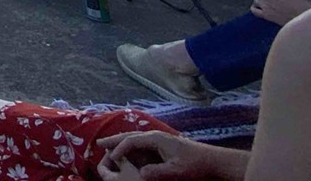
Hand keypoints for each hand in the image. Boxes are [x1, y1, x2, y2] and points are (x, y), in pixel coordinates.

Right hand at [97, 132, 233, 180]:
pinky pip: (140, 144)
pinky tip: (126, 152)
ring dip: (120, 142)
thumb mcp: (176, 171)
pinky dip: (129, 147)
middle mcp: (155, 136)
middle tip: (99, 143)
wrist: (212, 161)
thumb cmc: (194, 165)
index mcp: (156, 138)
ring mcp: (159, 140)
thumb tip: (140, 174)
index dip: (119, 148)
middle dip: (114, 140)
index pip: (131, 141)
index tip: (110, 158)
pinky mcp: (162, 146)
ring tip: (108, 146)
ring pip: (134, 139)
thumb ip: (157, 172)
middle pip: (129, 136)